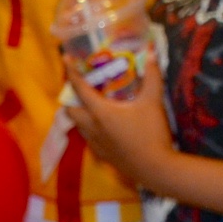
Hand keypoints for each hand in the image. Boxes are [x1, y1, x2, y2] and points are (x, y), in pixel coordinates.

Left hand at [60, 65, 176, 194]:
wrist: (156, 169)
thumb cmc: (152, 133)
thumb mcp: (153, 101)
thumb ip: (152, 75)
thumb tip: (151, 51)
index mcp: (100, 112)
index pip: (79, 88)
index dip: (71, 72)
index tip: (66, 58)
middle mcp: (92, 128)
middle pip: (71, 110)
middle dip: (71, 97)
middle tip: (81, 86)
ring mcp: (96, 144)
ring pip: (79, 125)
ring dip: (79, 113)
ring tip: (91, 104)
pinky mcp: (104, 155)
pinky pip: (89, 138)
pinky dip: (90, 128)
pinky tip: (104, 125)